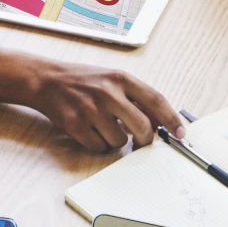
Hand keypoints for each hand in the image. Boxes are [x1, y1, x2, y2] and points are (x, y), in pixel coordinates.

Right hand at [23, 60, 180, 151]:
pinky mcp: (76, 125)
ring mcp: (91, 109)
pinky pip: (99, 148)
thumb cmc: (83, 81)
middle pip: (142, 128)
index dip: (172, 120)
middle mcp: (108, 92)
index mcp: (121, 78)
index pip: (156, 100)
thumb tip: (161, 123)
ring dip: (116, 141)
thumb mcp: (112, 79)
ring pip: (120, 141)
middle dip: (145, 140)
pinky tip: (89, 131)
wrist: (46, 80)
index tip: (181, 134)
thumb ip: (136, 98)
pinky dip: (98, 145)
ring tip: (103, 126)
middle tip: (140, 141)